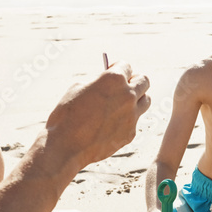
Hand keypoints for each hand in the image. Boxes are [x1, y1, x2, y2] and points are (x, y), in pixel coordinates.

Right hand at [44, 61, 149, 176]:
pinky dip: (126, 121)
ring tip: (122, 104)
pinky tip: (110, 125)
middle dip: (134, 81)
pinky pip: (134, 122)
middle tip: (124, 86)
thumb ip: (98, 83)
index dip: (118, 68)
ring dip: (137, 99)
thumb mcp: (78, 88)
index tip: (113, 72)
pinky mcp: (131, 133)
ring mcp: (132, 115)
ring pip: (146, 101)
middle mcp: (128, 95)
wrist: (65, 146)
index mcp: (114, 79)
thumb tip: (107, 84)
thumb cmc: (67, 114)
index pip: (127, 66)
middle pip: (144, 81)